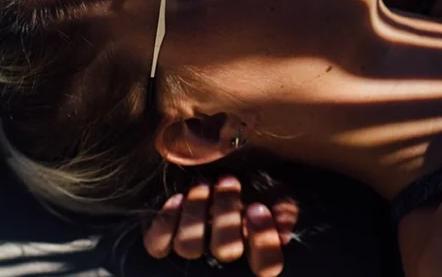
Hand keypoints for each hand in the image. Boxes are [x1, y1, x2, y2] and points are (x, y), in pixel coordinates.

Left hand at [143, 175, 298, 276]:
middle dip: (227, 213)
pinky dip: (166, 220)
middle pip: (225, 250)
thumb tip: (284, 229)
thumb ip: (284, 209)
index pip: (267, 265)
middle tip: (229, 181)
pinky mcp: (163, 243)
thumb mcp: (274, 194)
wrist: (214, 177)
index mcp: (254, 251)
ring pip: (189, 246)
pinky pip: (157, 244)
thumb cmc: (248, 188)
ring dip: (197, 211)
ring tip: (205, 184)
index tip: (258, 207)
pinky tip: (179, 198)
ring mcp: (193, 250)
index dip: (263, 240)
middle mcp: (222, 257)